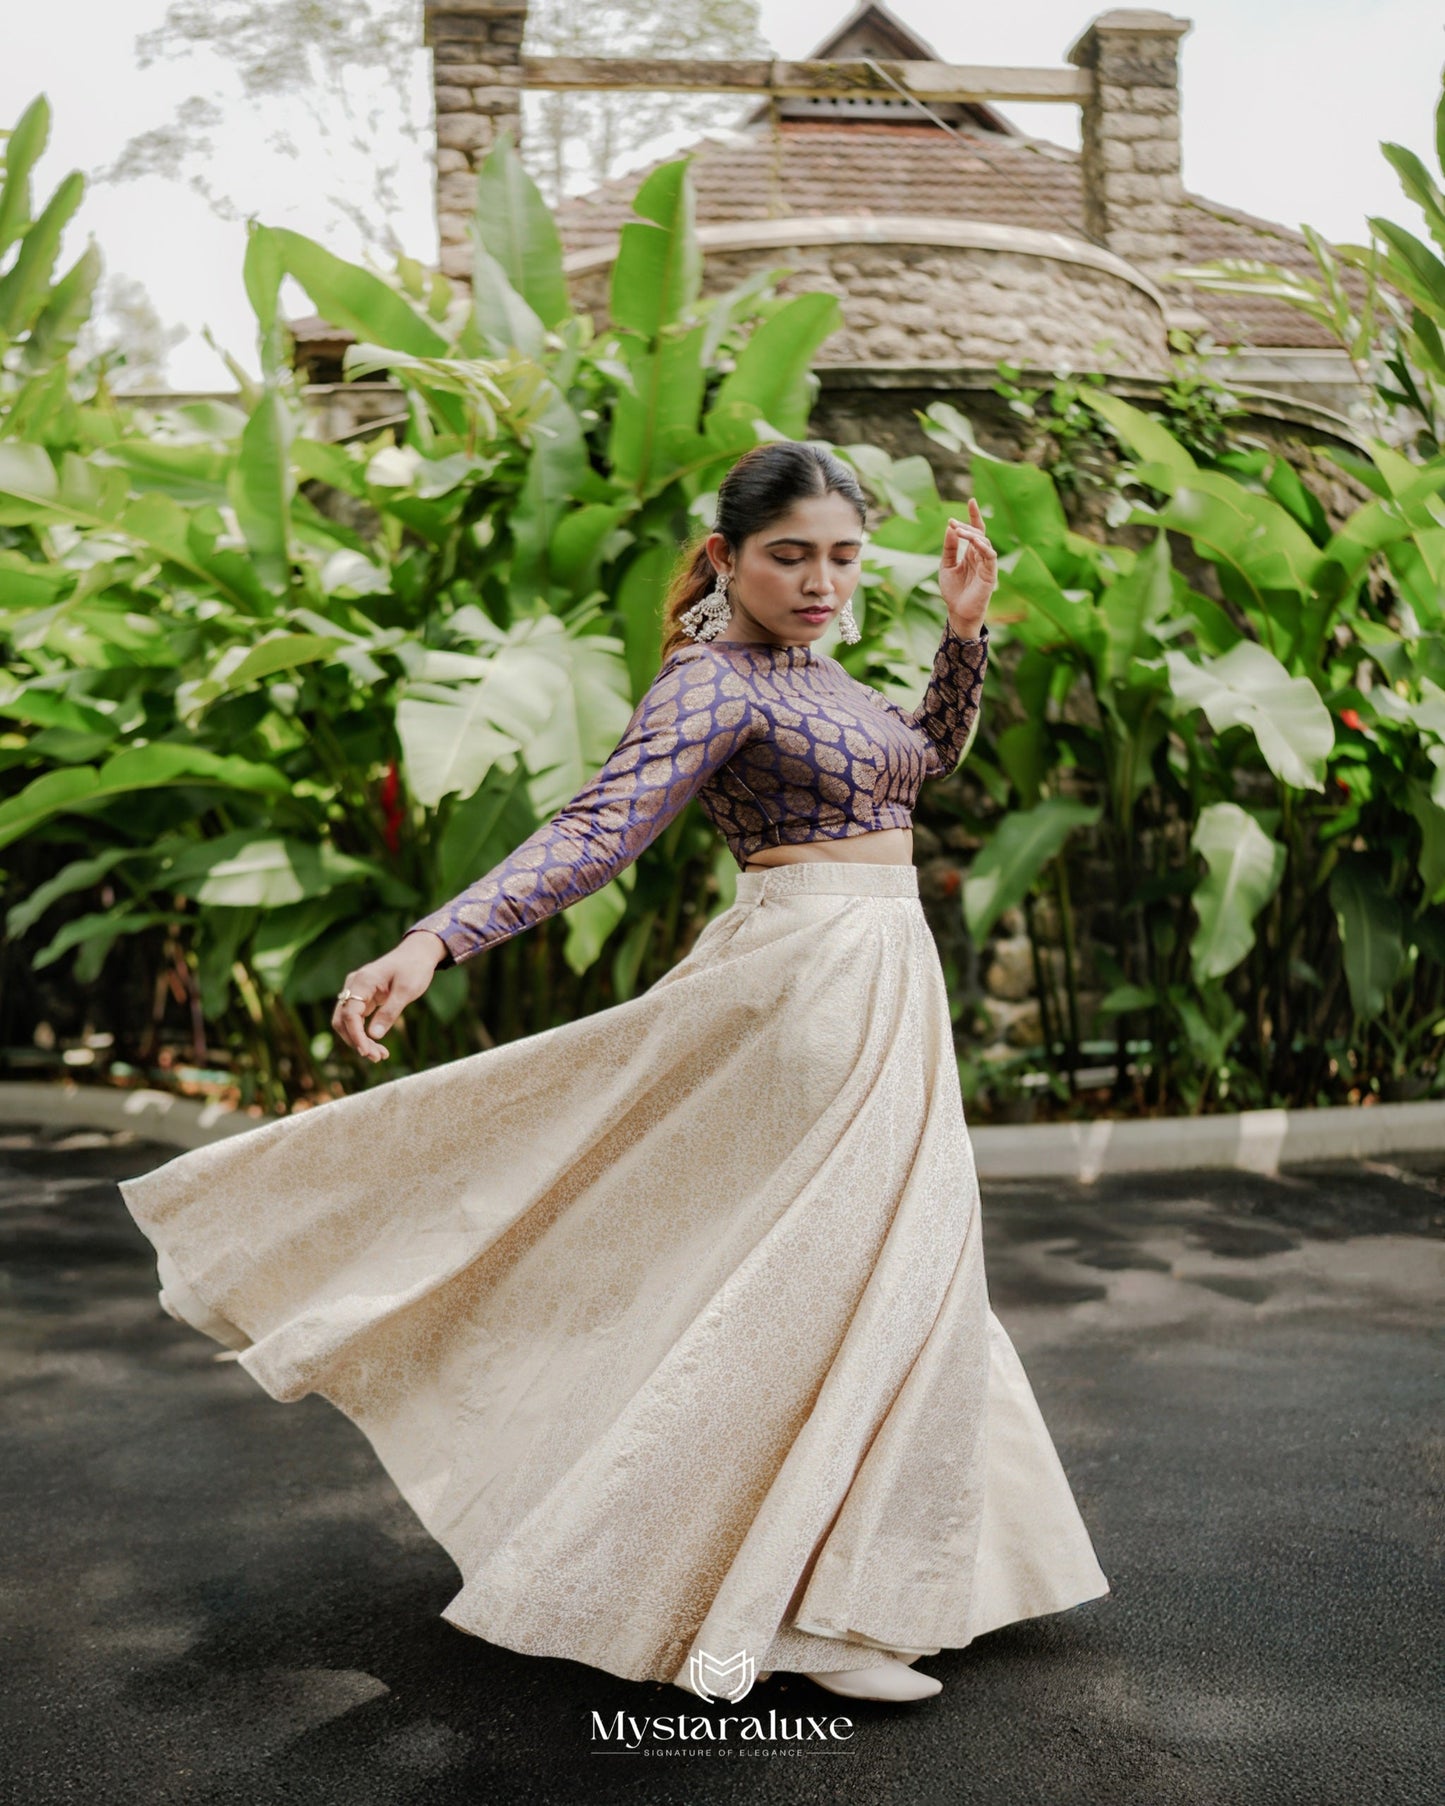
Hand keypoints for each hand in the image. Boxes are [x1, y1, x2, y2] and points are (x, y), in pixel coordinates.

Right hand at [331, 932, 447, 1063]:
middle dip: (356, 1041)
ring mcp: (356, 991)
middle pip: (342, 1020)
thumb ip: (390, 1012)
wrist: (418, 952)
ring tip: (380, 1055)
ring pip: (347, 1022)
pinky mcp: (363, 997)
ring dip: (359, 1040)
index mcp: (362, 981)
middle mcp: (354, 985)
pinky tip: (377, 1045)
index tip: (366, 1052)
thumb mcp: (407, 990)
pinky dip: (364, 1033)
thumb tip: (374, 1036)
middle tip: (378, 1057)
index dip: (355, 1035)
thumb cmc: (414, 968)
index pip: (349, 1013)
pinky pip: (356, 1019)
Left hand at [939, 497, 997, 633]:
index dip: (975, 515)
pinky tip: (973, 541)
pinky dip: (982, 546)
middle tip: (953, 523)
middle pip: (979, 533)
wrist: (957, 612)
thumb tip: (951, 527)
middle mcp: (981, 556)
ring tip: (958, 531)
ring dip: (972, 534)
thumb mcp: (946, 565)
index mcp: (971, 554)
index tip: (971, 500)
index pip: (976, 530)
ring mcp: (987, 564)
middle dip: (967, 525)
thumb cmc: (953, 591)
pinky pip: (990, 555)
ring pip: (984, 542)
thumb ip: (949, 548)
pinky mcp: (990, 573)